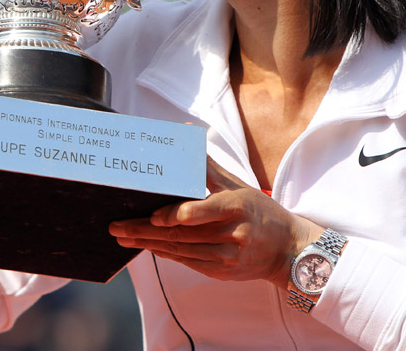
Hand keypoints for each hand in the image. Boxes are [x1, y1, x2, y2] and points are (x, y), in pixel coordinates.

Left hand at [109, 157, 322, 287]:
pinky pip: (187, 262)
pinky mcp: (221, 272)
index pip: (208, 211)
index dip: (182, 214)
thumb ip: (208, 166)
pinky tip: (147, 246)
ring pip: (181, 250)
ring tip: (123, 236)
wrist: (287, 250)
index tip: (157, 216)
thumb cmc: (260, 211)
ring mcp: (227, 257)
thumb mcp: (239, 186)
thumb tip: (187, 133)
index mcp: (239, 207)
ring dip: (148, 244)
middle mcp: (234, 234)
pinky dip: (165, 253)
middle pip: (184, 233)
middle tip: (118, 225)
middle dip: (147, 230)